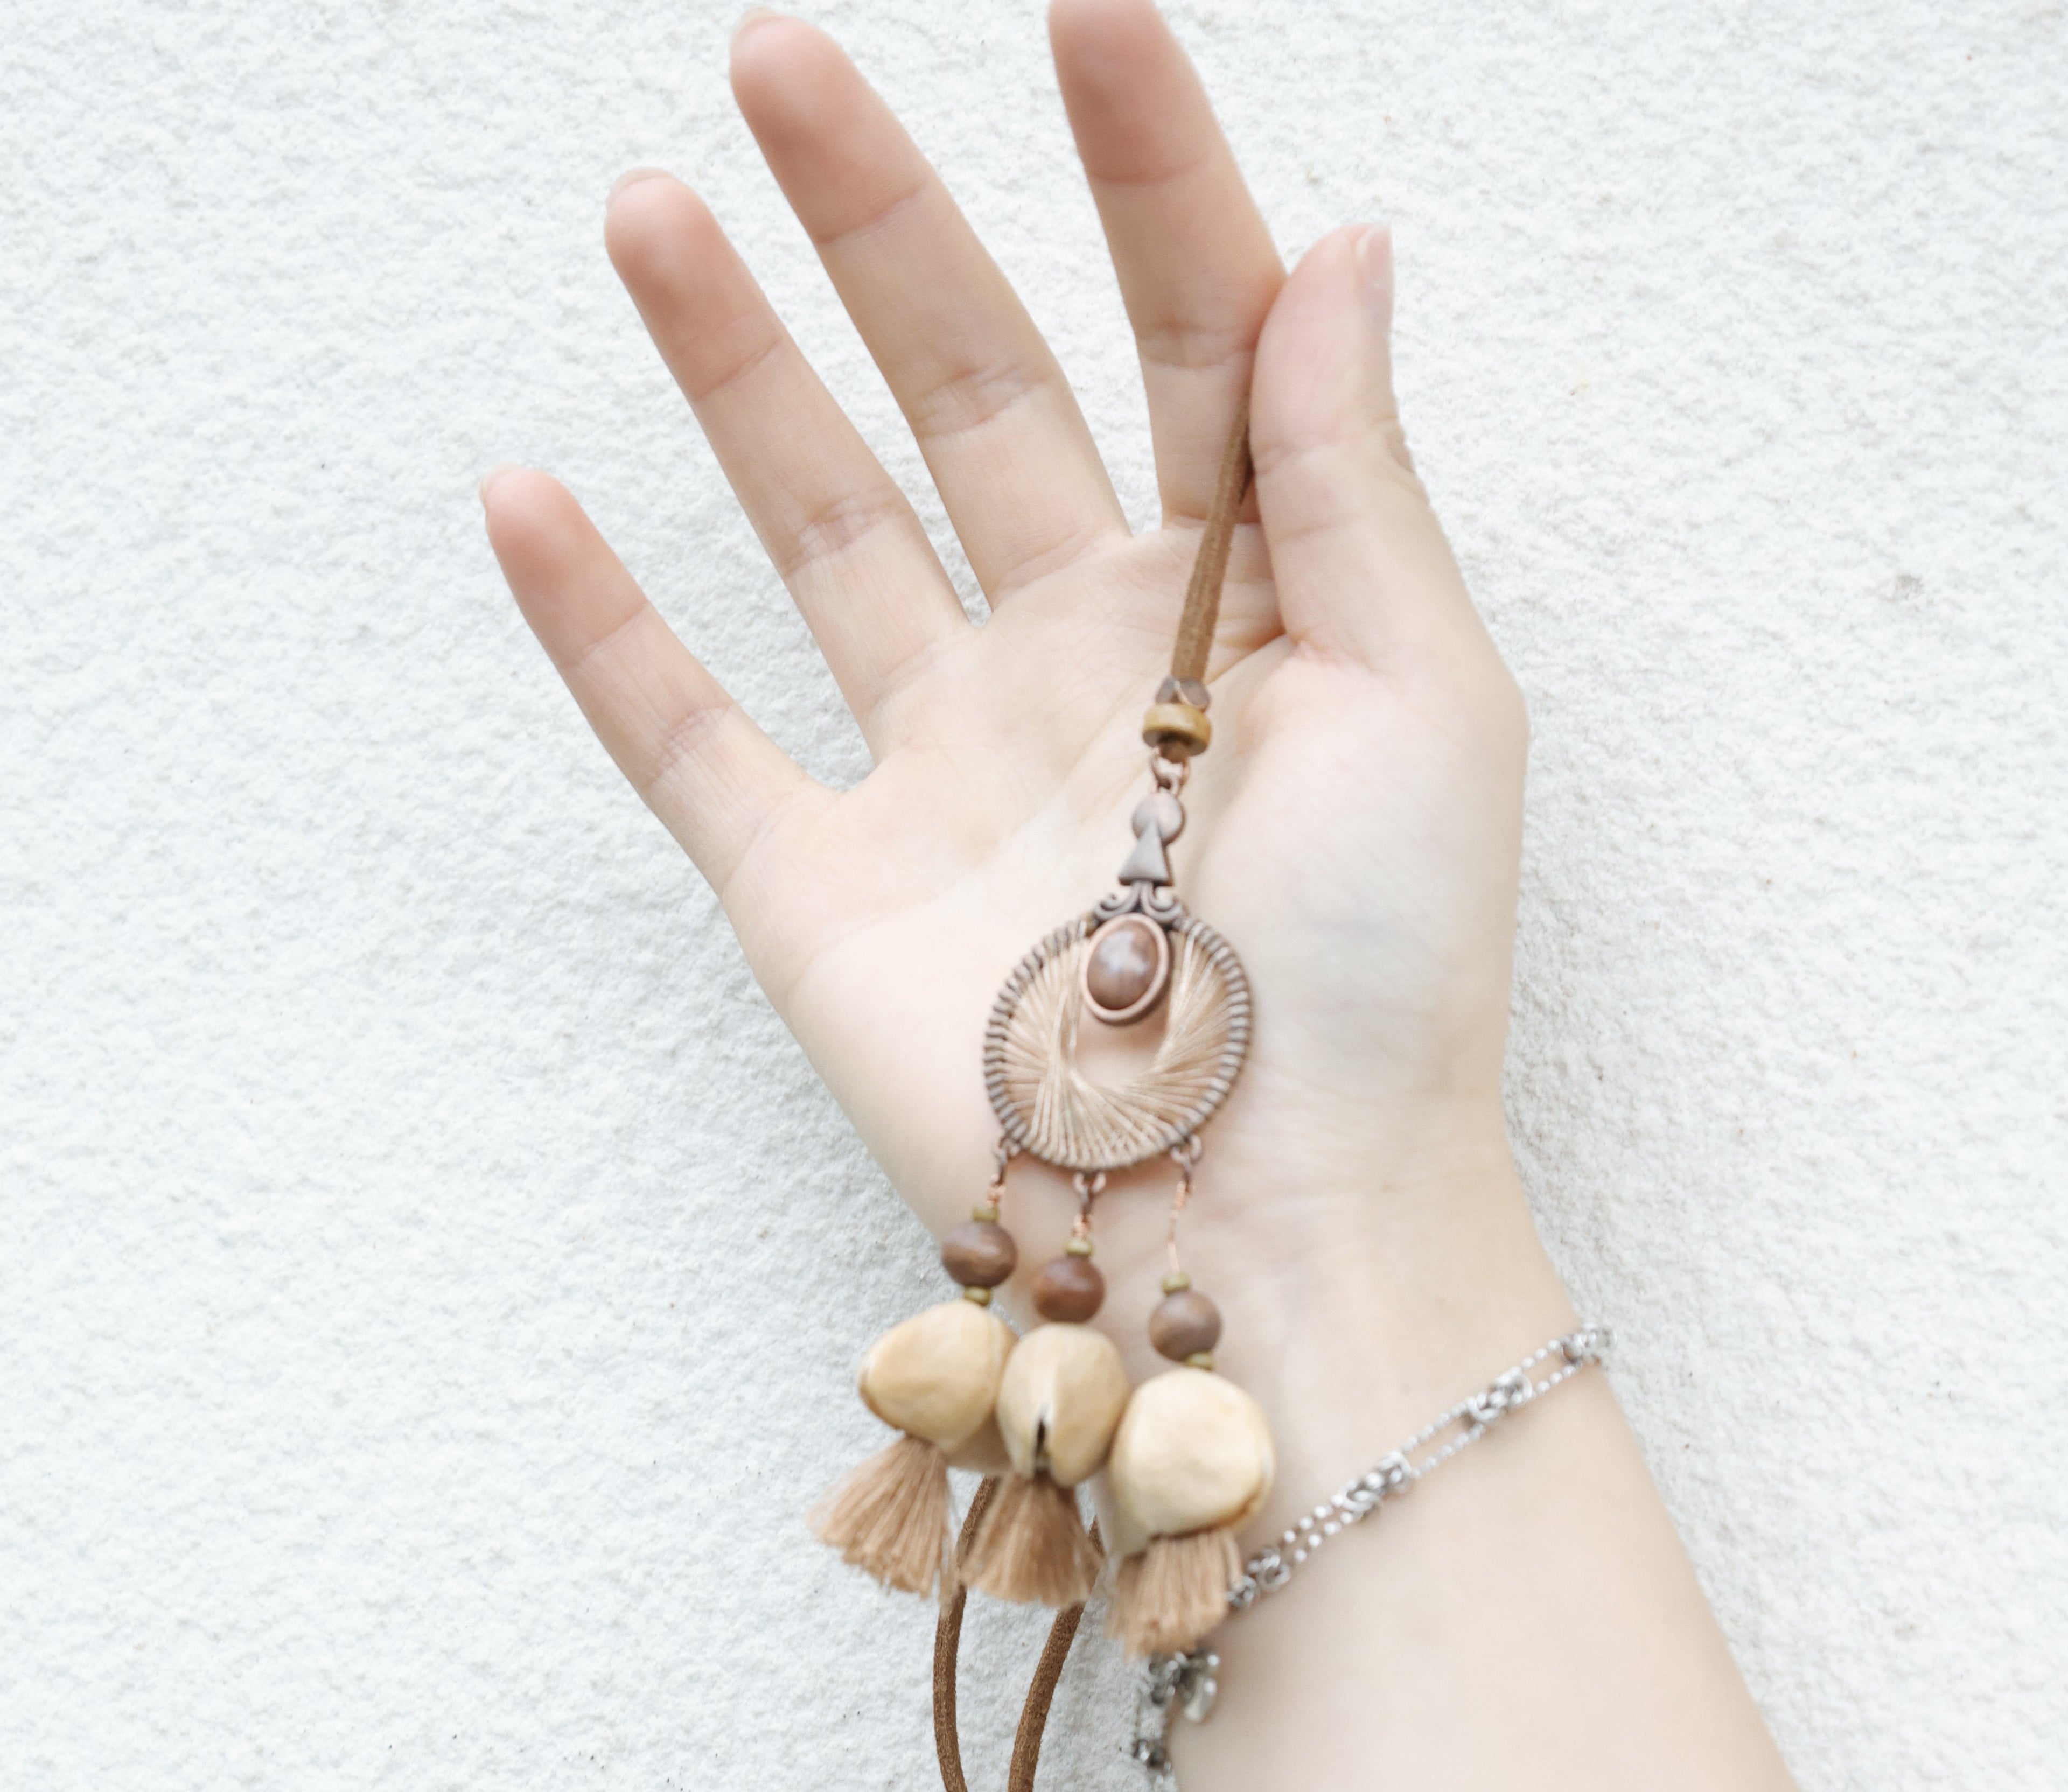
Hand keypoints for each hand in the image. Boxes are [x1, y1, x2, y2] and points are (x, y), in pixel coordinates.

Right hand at [483, 0, 1546, 1423]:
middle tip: (785, 51)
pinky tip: (529, 494)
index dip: (1142, 168)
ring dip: (734, 366)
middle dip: (883, 218)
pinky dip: (602, 631)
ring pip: (816, 521)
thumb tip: (1336, 246)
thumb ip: (1347, 472)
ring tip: (658, 201)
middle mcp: (1081, 664)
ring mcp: (942, 772)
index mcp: (1244, 604)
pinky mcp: (824, 892)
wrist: (1271, 1228)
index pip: (1184, 333)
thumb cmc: (1388, 984)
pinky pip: (689, 737)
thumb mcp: (1424, 695)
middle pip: (967, 386)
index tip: (1084, 6)